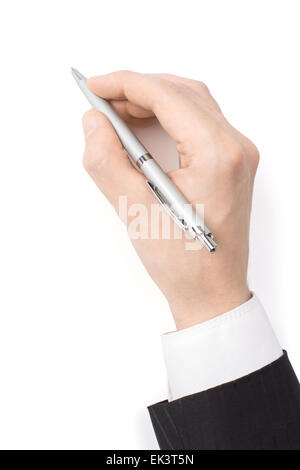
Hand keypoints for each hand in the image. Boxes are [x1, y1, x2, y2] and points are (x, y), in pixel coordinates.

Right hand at [82, 71, 258, 328]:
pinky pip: (199, 124)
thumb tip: (94, 123)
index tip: (95, 86)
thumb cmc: (183, 263)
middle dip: (138, 90)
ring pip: (193, 105)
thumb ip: (107, 161)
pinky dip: (169, 118)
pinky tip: (144, 130)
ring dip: (154, 101)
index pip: (168, 97)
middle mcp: (235, 148)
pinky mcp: (231, 165)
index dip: (126, 85)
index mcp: (218, 155)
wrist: (212, 294)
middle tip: (102, 100)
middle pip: (183, 93)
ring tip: (118, 114)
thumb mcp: (135, 211)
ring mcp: (238, 156)